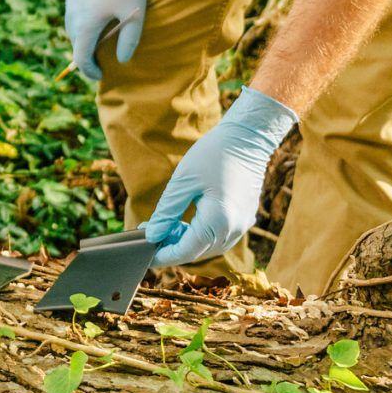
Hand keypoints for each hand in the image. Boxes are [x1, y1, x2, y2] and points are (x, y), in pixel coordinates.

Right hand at [63, 0, 148, 82]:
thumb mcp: (133, 14)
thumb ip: (129, 40)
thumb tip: (122, 59)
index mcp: (85, 26)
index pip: (81, 57)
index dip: (90, 70)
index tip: (100, 75)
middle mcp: (72, 15)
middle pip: (75, 42)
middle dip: (86, 53)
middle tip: (101, 57)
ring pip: (72, 24)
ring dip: (83, 34)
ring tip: (99, 34)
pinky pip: (74, 8)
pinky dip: (82, 16)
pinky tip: (97, 8)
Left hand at [142, 87, 298, 267]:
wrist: (248, 138)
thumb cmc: (213, 154)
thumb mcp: (182, 182)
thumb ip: (166, 212)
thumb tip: (152, 236)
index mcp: (218, 221)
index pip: (186, 251)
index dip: (163, 255)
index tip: (143, 252)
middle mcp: (233, 229)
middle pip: (197, 252)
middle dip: (172, 247)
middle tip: (150, 232)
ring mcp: (242, 225)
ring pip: (209, 246)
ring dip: (186, 241)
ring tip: (166, 225)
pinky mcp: (245, 218)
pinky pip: (220, 236)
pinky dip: (201, 234)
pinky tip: (186, 222)